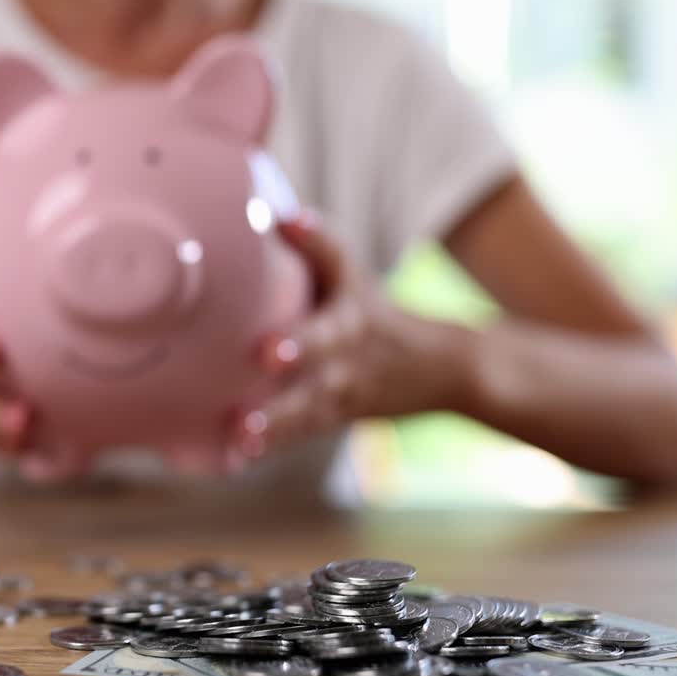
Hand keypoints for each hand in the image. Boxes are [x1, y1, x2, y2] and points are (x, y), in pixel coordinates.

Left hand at [235, 214, 473, 458]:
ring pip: (302, 423)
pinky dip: (269, 450)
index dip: (298, 342)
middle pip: (310, 393)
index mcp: (348, 329)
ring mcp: (338, 402)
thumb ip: (320, 245)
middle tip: (242, 420)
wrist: (442, 370)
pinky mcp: (331, 422)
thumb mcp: (356, 277)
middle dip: (279, 408)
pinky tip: (234, 460)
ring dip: (270, 435)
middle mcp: (343, 371)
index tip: (267, 353)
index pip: (324, 333)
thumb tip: (282, 215)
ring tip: (237, 443)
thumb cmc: (380, 312)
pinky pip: (299, 439)